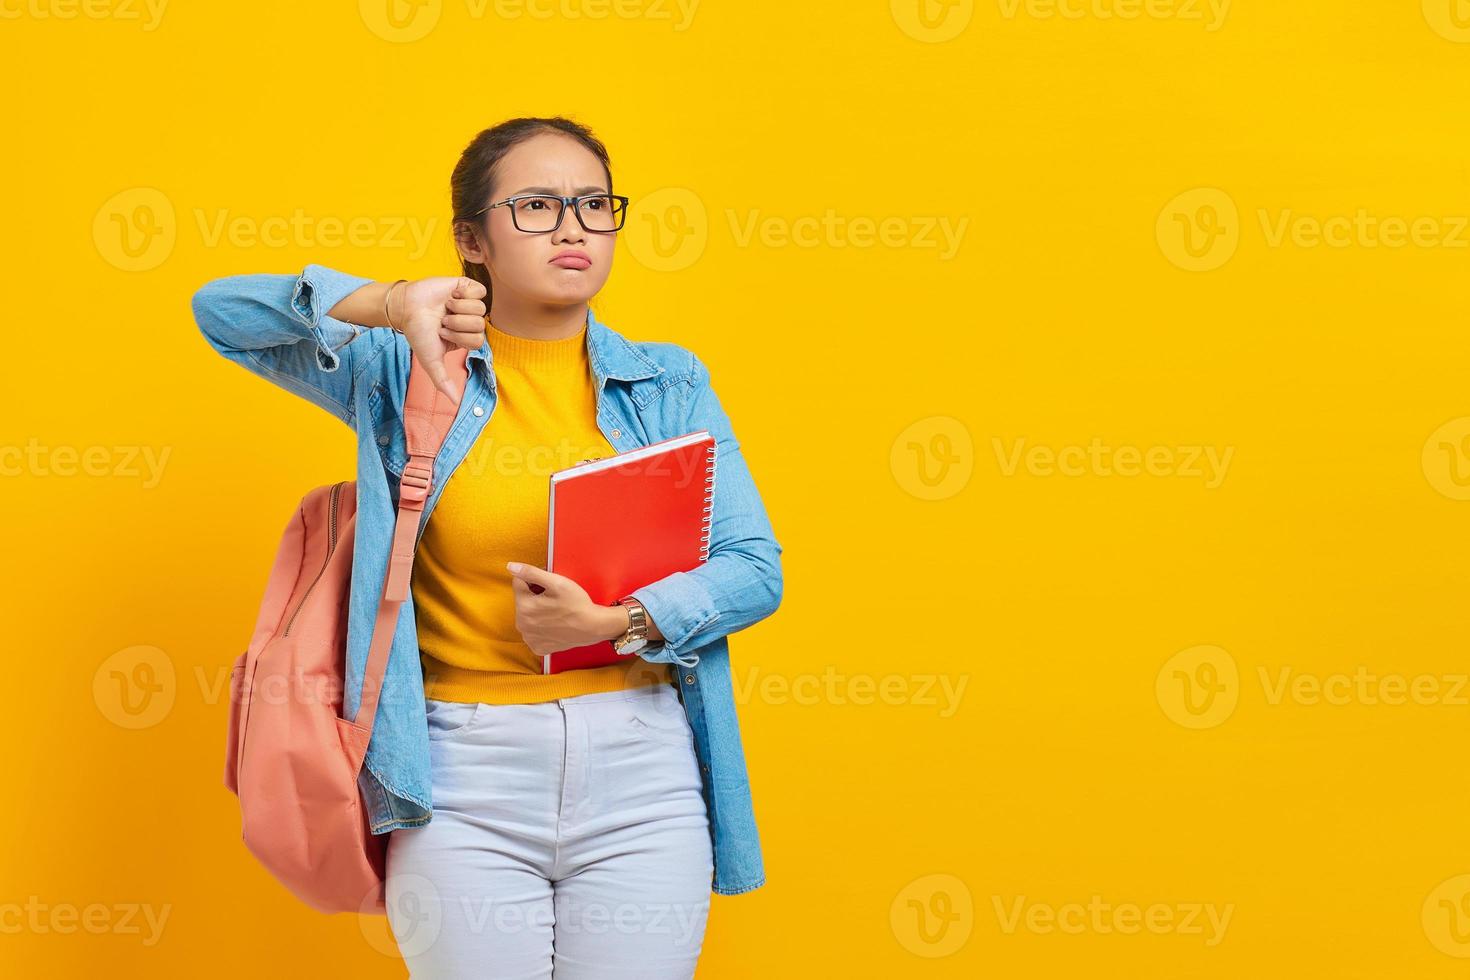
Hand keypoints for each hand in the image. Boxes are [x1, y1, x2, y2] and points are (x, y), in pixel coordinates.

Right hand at [390, 276, 487, 403]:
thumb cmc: (418, 333)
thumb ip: (443, 381)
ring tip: (445, 307)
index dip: (460, 336)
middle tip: (443, 320)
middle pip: (480, 324)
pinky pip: (480, 291)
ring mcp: (469, 304)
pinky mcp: (466, 287)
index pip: (478, 340)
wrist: (407, 307)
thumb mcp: (430, 361)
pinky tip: (451, 295)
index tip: (443, 333)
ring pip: (480, 308)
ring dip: (459, 308)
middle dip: (458, 323)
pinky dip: (464, 293)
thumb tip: (455, 402)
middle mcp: (470, 321)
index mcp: (466, 338)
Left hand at [505, 562, 623, 656]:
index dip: (535, 580)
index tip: (549, 586)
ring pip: (527, 615)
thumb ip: (531, 572)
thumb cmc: (577, 604)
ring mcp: (529, 638)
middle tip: (554, 598)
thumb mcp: (556, 582)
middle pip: (522, 600)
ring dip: (537, 611)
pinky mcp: (537, 647)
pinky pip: (533, 631)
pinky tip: (553, 624)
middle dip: (534, 596)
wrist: (593, 627)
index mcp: (524, 607)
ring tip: (555, 611)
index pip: (519, 582)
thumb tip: (511, 566)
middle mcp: (522, 625)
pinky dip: (541, 627)